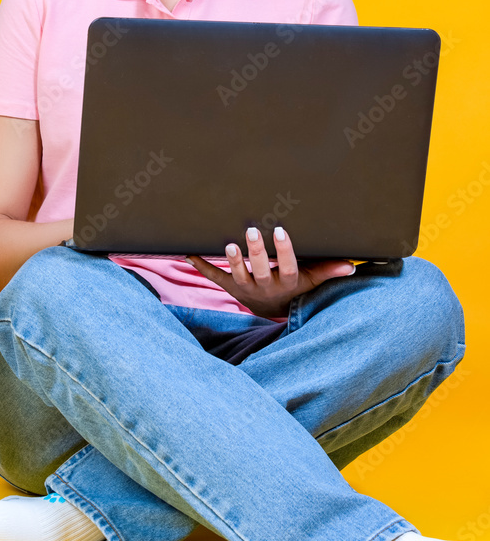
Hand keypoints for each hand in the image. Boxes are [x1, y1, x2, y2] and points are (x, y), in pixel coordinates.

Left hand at [186, 226, 355, 318]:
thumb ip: (328, 270)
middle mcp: (265, 286)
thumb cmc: (294, 287)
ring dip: (232, 261)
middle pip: (260, 270)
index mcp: (287, 282)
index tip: (280, 231)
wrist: (272, 310)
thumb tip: (352, 265)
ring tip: (228, 244)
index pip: (287, 266)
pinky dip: (201, 265)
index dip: (283, 250)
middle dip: (255, 251)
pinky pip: (214, 277)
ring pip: (237, 275)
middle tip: (251, 230)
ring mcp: (245, 287)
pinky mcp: (229, 287)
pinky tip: (188, 252)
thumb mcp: (311, 281)